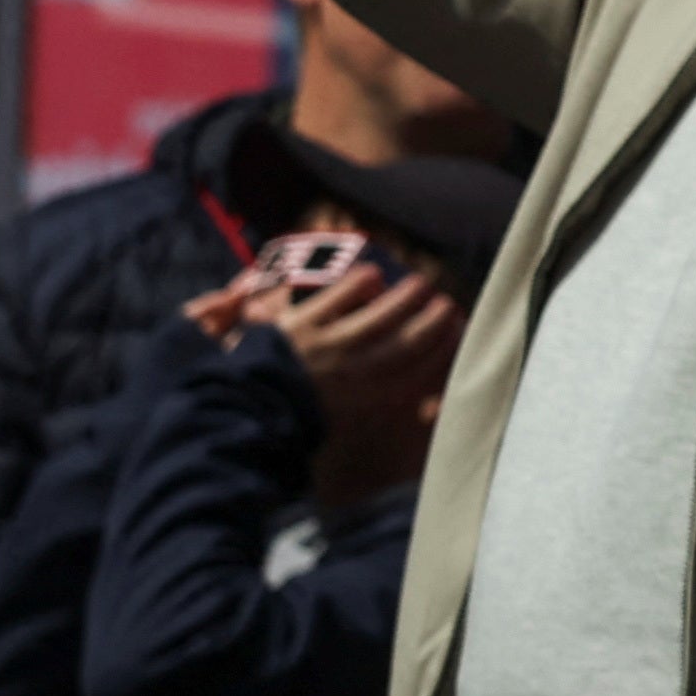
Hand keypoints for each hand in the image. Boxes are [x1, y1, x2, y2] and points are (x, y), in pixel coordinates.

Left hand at [271, 266, 464, 512]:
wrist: (239, 412)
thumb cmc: (291, 418)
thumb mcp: (341, 420)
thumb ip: (376, 403)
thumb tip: (424, 405)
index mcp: (362, 399)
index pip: (415, 370)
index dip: (441, 349)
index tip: (456, 333)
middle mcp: (352, 372)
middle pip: (406, 342)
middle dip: (432, 322)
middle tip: (446, 304)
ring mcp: (328, 346)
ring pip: (379, 316)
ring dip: (405, 298)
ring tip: (420, 284)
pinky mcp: (301, 325)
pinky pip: (339, 298)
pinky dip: (360, 284)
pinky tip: (372, 275)